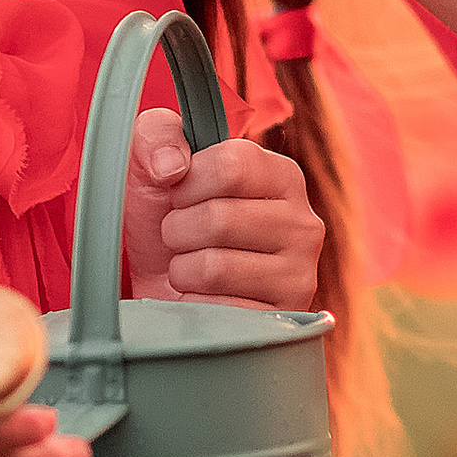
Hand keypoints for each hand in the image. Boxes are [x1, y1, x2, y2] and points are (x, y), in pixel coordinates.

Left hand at [122, 109, 325, 312]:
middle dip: (178, 230)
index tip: (180, 194)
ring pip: (214, 267)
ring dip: (182, 270)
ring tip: (191, 268)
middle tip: (182, 238)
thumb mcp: (152, 165)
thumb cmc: (164, 221)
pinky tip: (203, 300)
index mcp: (282, 176)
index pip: (232, 165)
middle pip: (220, 218)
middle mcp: (303, 223)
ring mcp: (299, 276)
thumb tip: (171, 167)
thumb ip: (156, 135)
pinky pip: (216, 311)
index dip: (187, 182)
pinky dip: (192, 306)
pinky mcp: (281, 321)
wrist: (161, 289)